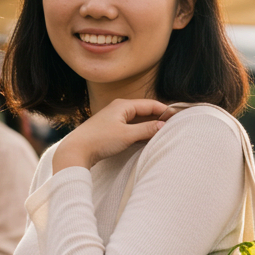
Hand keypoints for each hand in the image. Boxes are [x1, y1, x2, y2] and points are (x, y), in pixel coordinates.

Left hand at [52, 98, 175, 172]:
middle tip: (174, 125)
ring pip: (138, 119)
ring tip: (164, 131)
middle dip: (159, 117)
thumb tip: (164, 125)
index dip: (165, 110)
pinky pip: (132, 126)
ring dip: (150, 125)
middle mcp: (119, 108)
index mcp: (123, 105)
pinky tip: (148, 137)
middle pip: (145, 110)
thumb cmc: (100, 140)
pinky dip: (141, 130)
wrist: (76, 150)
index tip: (178, 117)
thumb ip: (147, 129)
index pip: (150, 104)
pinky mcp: (111, 128)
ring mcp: (114, 118)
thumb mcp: (127, 135)